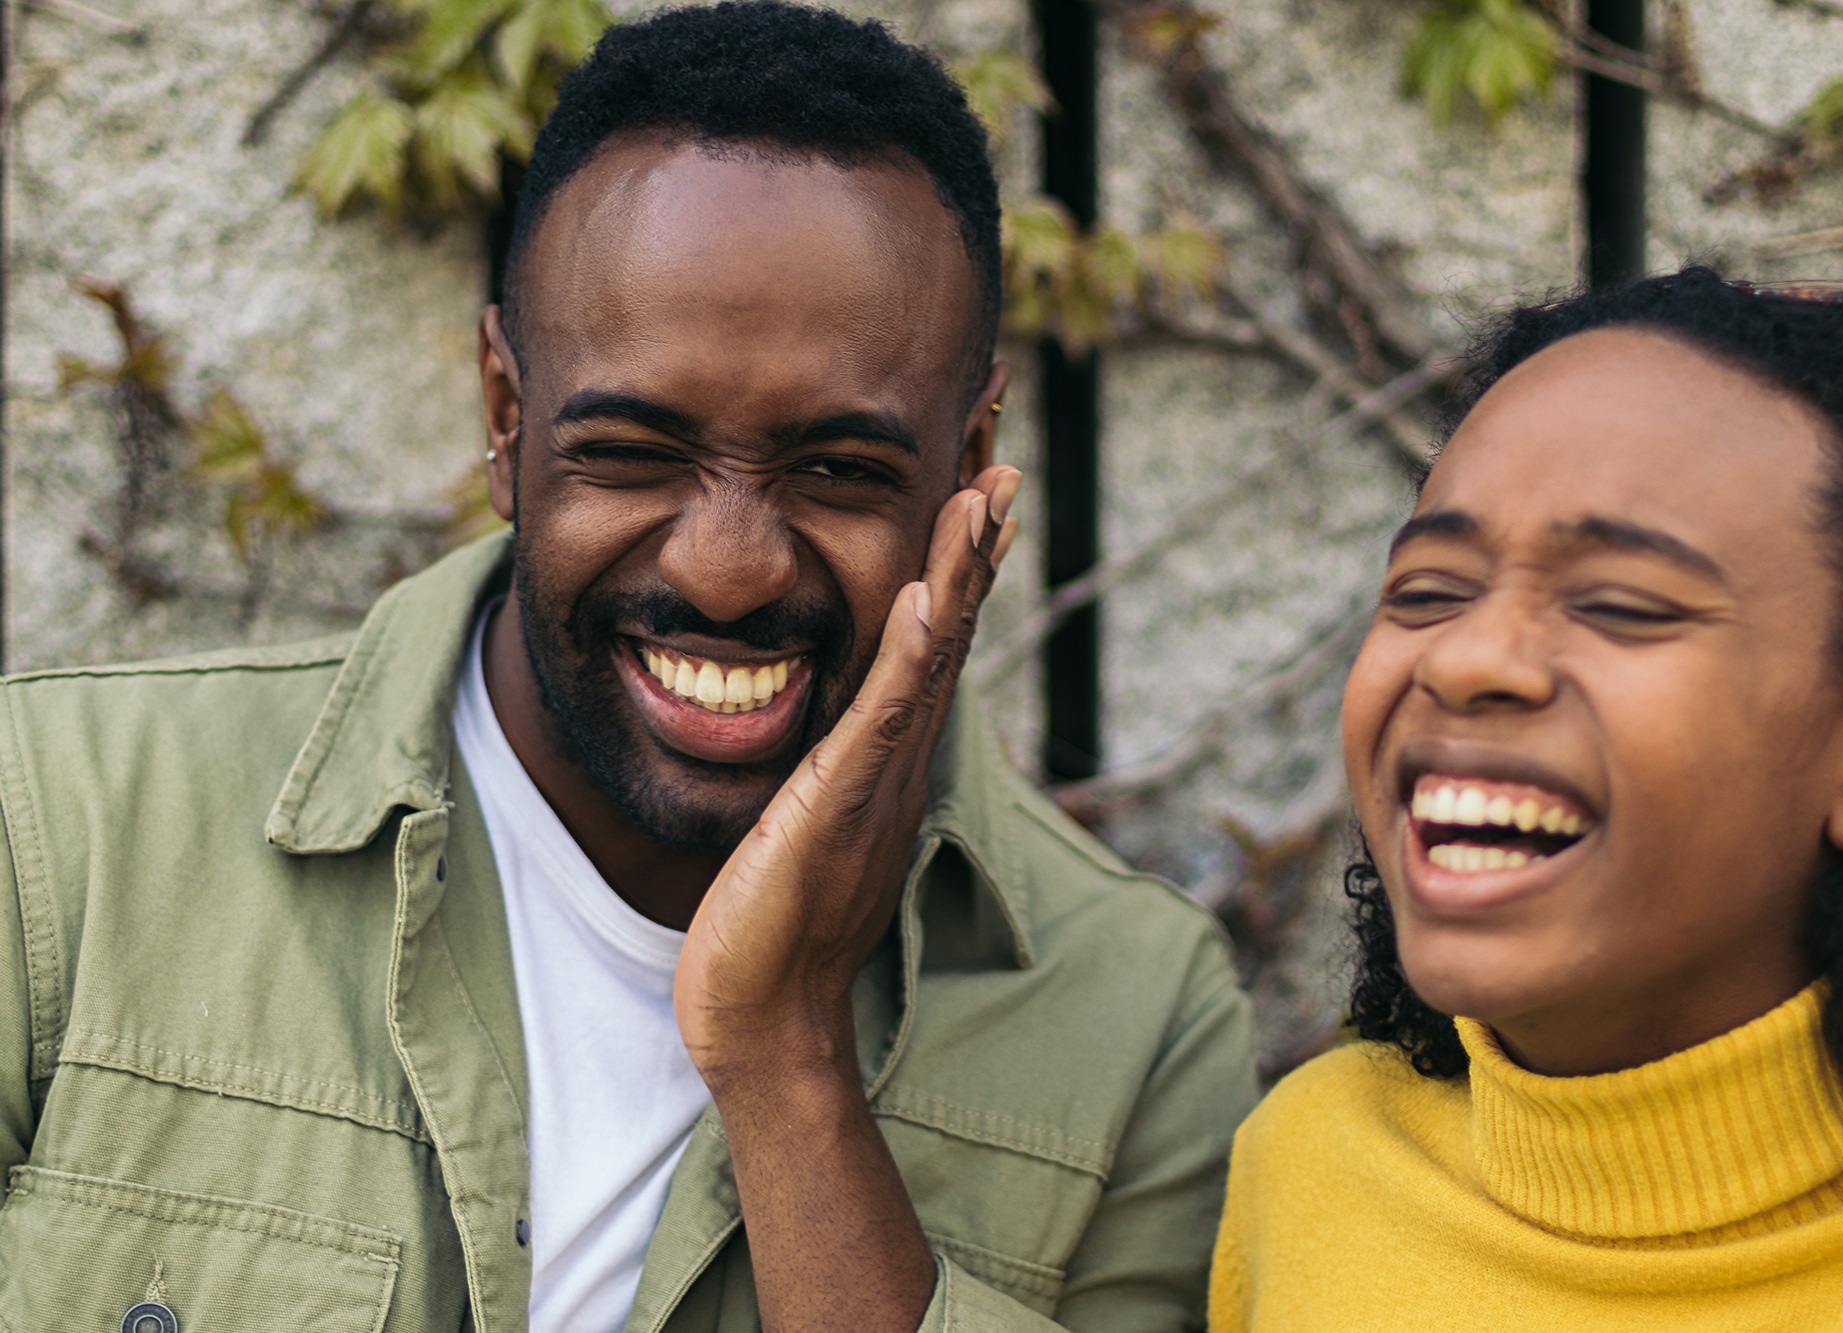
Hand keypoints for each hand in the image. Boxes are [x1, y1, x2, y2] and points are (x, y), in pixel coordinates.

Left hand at [675, 464, 1021, 1085]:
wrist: (765, 1018)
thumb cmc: (774, 931)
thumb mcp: (804, 827)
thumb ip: (825, 777)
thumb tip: (830, 743)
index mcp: (886, 759)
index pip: (929, 646)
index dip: (955, 571)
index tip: (973, 497)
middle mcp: (898, 761)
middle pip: (950, 635)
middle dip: (976, 549)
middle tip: (1004, 467)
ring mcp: (877, 780)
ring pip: (932, 660)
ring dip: (960, 574)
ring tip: (985, 496)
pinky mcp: (840, 804)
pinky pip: (883, 716)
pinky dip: (910, 653)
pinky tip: (925, 595)